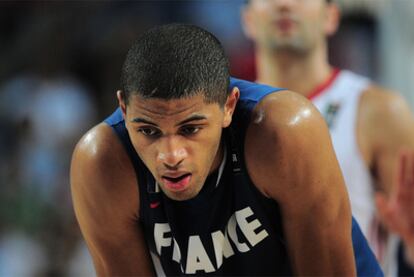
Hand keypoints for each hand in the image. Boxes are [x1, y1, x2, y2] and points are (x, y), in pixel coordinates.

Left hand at [375, 150, 413, 264]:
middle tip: (413, 149)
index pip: (402, 175)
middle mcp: (411, 193)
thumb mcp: (389, 219)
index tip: (404, 150)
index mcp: (402, 194)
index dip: (403, 163)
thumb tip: (378, 195)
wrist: (413, 239)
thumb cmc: (400, 228)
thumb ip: (384, 208)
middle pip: (413, 175)